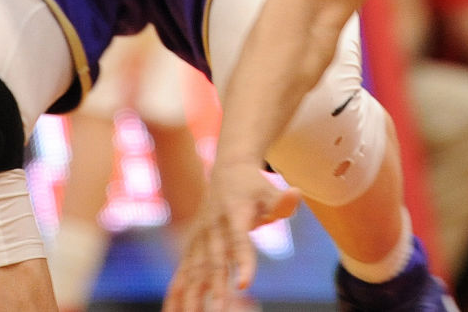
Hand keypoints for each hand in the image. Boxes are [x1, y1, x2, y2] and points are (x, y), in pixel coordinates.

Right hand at [164, 162, 299, 310]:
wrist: (227, 169)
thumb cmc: (253, 185)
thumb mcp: (269, 189)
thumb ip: (281, 200)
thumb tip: (296, 195)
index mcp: (234, 214)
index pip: (239, 241)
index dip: (242, 261)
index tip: (244, 284)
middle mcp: (213, 228)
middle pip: (214, 261)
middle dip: (215, 287)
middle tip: (219, 310)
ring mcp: (200, 237)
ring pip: (194, 270)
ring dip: (191, 294)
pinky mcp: (193, 245)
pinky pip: (184, 271)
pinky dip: (177, 291)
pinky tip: (171, 311)